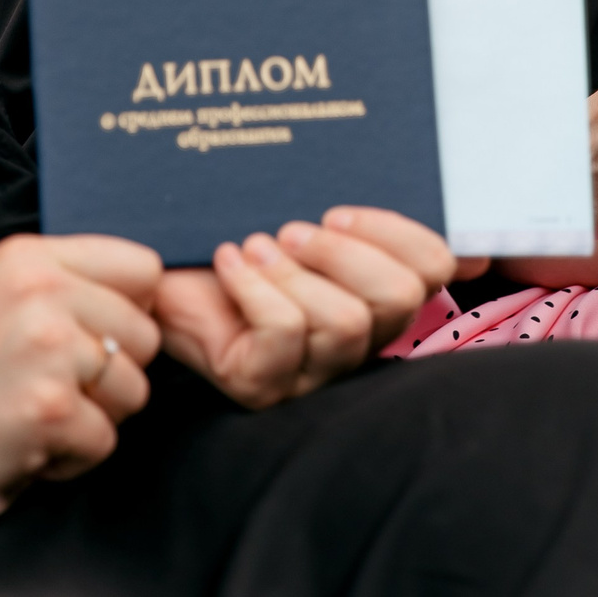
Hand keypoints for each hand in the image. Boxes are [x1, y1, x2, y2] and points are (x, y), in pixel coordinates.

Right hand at [0, 234, 162, 524]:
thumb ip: (56, 286)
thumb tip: (136, 298)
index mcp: (28, 258)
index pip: (142, 269)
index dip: (130, 311)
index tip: (96, 339)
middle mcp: (42, 292)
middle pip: (146, 335)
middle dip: (112, 374)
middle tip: (54, 390)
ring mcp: (47, 349)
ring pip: (134, 390)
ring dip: (95, 418)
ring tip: (36, 418)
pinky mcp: (48, 408)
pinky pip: (106, 440)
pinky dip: (71, 459)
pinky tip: (25, 448)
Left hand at [158, 207, 454, 407]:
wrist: (153, 267)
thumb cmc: (228, 238)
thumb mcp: (295, 214)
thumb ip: (356, 212)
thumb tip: (444, 216)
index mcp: (374, 293)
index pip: (433, 270)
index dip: (397, 233)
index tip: (337, 210)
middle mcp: (354, 340)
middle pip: (397, 299)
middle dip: (345, 253)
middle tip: (292, 230)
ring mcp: (310, 371)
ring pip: (345, 323)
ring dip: (293, 272)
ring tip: (255, 246)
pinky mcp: (263, 385)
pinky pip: (284, 334)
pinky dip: (254, 287)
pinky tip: (229, 262)